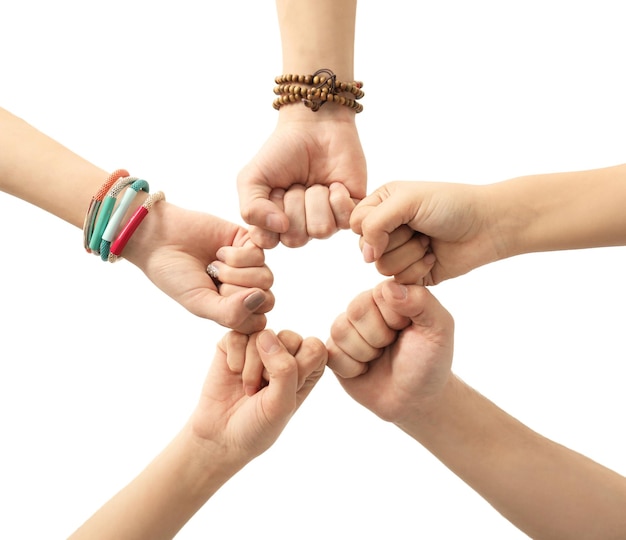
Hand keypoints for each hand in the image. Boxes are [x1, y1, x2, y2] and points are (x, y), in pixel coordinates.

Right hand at [124, 202, 273, 333]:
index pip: (258, 323)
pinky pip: (260, 255)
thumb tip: (260, 298)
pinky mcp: (250, 243)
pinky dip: (236, 256)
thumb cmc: (176, 276)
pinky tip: (219, 252)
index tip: (213, 302)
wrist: (161, 239)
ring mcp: (251, 267)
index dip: (237, 314)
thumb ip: (230, 312)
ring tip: (213, 266)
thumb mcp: (200, 303)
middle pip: (266, 300)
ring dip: (234, 272)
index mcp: (236, 309)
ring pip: (266, 278)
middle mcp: (246, 289)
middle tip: (212, 281)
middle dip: (235, 292)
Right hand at [190, 329, 326, 462]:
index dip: (298, 370)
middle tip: (262, 391)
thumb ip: (284, 370)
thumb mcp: (281, 404)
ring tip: (249, 388)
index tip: (283, 392)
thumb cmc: (258, 424)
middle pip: (289, 337)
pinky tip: (234, 374)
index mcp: (308, 366)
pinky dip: (235, 358)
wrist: (221, 436)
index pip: (315, 347)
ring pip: (262, 335)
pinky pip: (238, 335)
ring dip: (252, 368)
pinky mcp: (235, 342)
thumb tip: (267, 336)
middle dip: (272, 369)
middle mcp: (286, 351)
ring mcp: (260, 344)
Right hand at [237, 115, 365, 247]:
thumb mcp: (252, 178)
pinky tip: (334, 184)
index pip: (268, 241)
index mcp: (275, 223)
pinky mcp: (350, 211)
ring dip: (316, 199)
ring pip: (321, 230)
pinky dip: (338, 197)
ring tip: (315, 182)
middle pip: (295, 239)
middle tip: (296, 184)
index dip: (268, 216)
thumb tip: (279, 227)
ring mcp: (327, 220)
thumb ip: (251, 209)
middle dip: (294, 205)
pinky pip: (345, 220)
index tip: (272, 191)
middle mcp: (301, 227)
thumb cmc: (282, 151)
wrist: (315, 126)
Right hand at [326, 279, 453, 422]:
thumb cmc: (429, 361)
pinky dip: (352, 368)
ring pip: (340, 330)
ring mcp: (348, 328)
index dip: (394, 318)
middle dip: (378, 337)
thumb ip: (422, 302)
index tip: (408, 330)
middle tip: (392, 346)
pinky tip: (365, 370)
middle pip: (356, 311)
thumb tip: (390, 288)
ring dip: (365, 353)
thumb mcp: (439, 329)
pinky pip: (330, 353)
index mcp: (390, 295)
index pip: (379, 293)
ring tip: (379, 357)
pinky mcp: (335, 350)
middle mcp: (366, 306)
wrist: (415, 399)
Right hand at [351, 181, 502, 284]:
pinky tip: (434, 256)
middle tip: (421, 229)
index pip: (356, 223)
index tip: (398, 219)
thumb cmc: (450, 205)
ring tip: (429, 242)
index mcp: (382, 204)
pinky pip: (400, 282)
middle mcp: (387, 228)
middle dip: (397, 240)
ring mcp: (399, 252)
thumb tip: (365, 255)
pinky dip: (419, 269)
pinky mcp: (412, 274)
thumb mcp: (406, 200)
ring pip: (383, 267)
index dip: (372, 228)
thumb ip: (374, 223)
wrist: (487, 226)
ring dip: (410, 255)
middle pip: (367, 249)